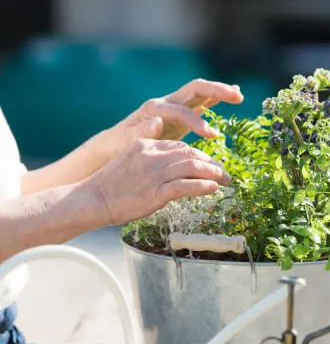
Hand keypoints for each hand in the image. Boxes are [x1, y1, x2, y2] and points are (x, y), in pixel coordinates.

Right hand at [83, 139, 229, 224]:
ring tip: (224, 181)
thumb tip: (181, 168)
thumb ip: (155, 160)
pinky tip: (213, 188)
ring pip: (192, 167)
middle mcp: (151, 155)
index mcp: (146, 144)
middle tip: (225, 174)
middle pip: (191, 154)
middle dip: (211, 164)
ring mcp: (153, 173)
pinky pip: (185, 186)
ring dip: (213, 174)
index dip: (201, 155)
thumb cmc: (112, 186)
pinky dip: (202, 186)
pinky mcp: (154, 192)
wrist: (91, 200)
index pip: (181, 146)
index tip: (211, 165)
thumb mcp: (133, 162)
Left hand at [99, 78, 242, 160]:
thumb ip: (141, 133)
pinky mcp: (183, 110)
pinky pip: (203, 99)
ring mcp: (176, 104)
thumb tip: (157, 122)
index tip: (213, 135)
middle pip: (194, 88)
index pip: (180, 110)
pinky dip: (217, 96)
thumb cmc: (120, 145)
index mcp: (154, 108)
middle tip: (236, 97)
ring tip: (239, 95)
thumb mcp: (126, 142)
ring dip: (220, 91)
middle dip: (216, 91)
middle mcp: (167, 101)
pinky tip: (234, 95)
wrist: (116, 141)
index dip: (197, 121)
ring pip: (201, 90)